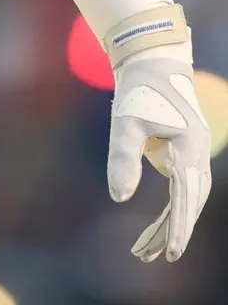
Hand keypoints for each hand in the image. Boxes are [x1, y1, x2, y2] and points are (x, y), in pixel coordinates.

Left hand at [107, 49, 211, 261]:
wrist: (150, 60)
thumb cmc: (137, 89)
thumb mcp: (125, 122)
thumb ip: (123, 158)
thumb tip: (119, 197)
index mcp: (189, 147)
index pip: (185, 196)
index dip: (178, 227)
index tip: (170, 253)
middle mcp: (197, 153)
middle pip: (189, 202)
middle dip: (173, 231)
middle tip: (149, 256)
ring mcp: (194, 152)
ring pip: (187, 196)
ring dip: (171, 221)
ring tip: (147, 247)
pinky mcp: (185, 150)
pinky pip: (181, 186)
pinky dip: (171, 206)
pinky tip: (157, 224)